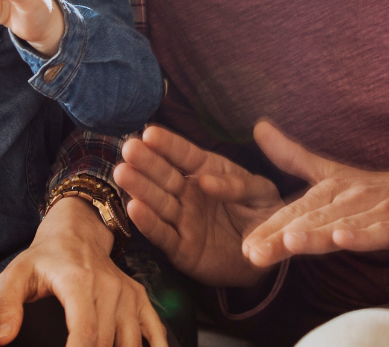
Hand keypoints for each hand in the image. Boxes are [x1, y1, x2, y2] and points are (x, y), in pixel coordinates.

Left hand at [0, 197, 167, 346]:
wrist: (77, 231)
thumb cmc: (44, 257)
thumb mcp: (16, 274)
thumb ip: (6, 306)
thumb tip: (2, 339)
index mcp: (79, 282)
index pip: (85, 333)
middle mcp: (109, 287)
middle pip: (107, 343)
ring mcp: (128, 293)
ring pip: (130, 343)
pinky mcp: (139, 298)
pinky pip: (154, 331)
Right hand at [113, 126, 284, 286]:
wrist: (266, 257)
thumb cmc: (261, 216)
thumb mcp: (261, 194)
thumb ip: (239, 185)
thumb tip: (206, 180)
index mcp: (208, 173)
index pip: (185, 155)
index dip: (168, 144)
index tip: (149, 132)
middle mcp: (189, 194)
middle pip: (166, 176)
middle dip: (147, 162)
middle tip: (128, 148)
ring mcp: (183, 221)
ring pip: (158, 202)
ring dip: (140, 188)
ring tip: (122, 173)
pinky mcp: (180, 249)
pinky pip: (163, 235)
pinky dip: (148, 223)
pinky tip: (133, 208)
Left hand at [240, 120, 388, 263]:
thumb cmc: (378, 190)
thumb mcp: (332, 172)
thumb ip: (292, 156)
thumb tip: (257, 126)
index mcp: (331, 189)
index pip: (294, 211)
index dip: (268, 227)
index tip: (244, 245)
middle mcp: (350, 197)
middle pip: (311, 220)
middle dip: (281, 236)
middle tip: (253, 253)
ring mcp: (376, 209)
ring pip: (341, 224)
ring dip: (316, 235)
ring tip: (288, 243)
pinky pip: (380, 231)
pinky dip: (363, 235)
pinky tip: (343, 239)